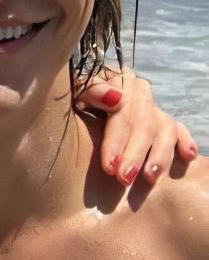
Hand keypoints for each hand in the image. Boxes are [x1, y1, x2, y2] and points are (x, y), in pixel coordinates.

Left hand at [78, 69, 197, 186]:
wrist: (76, 101)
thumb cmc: (71, 99)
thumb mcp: (73, 90)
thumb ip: (90, 91)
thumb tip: (116, 99)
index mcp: (118, 80)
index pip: (122, 111)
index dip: (116, 140)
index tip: (109, 167)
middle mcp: (139, 92)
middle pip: (144, 123)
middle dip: (134, 154)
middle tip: (124, 179)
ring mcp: (152, 107)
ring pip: (164, 129)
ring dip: (160, 155)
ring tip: (151, 177)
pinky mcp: (162, 120)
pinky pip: (179, 129)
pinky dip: (185, 142)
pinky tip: (188, 156)